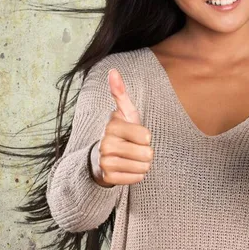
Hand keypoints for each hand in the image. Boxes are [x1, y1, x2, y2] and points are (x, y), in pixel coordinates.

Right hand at [91, 69, 153, 186]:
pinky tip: (127, 168)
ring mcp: (105, 162)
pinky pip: (137, 178)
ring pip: (143, 167)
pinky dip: (137, 175)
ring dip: (142, 164)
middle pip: (146, 154)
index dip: (146, 137)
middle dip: (146, 152)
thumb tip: (113, 71)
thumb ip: (120, 93)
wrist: (102, 158)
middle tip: (134, 149)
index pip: (146, 136)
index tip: (135, 135)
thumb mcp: (124, 113)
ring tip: (131, 158)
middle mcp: (106, 144)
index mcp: (112, 126)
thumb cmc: (121, 132)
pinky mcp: (108, 178)